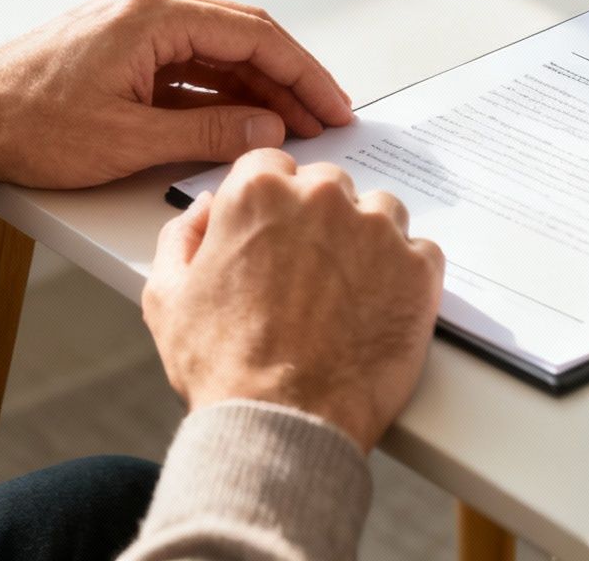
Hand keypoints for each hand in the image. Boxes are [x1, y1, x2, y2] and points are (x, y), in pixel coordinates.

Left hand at [0, 0, 354, 198]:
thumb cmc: (28, 125)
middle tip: (326, 122)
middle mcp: (147, 7)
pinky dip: (220, 94)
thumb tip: (267, 129)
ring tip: (293, 130)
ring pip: (218, 55)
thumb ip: (209, 131)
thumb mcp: (131, 139)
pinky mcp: (124, 48)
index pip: (253, 37)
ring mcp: (135, 26)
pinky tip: (245, 122)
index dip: (302, 74)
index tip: (333, 106)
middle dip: (288, 83)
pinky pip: (189, 66)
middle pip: (242, 41)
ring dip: (256, 91)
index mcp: (153, 15)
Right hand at [142, 150, 445, 451]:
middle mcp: (322, 197)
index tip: (277, 233)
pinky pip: (420, 252)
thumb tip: (206, 209)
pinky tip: (377, 310)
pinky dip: (405, 276)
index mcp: (259, 193)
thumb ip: (183, 237)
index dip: (272, 202)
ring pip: (380, 212)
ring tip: (347, 295)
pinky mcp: (418, 268)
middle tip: (309, 274)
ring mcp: (376, 230)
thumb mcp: (167, 297)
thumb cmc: (224, 367)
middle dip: (320, 220)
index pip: (273, 165)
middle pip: (329, 186)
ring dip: (367, 241)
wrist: (283, 423)